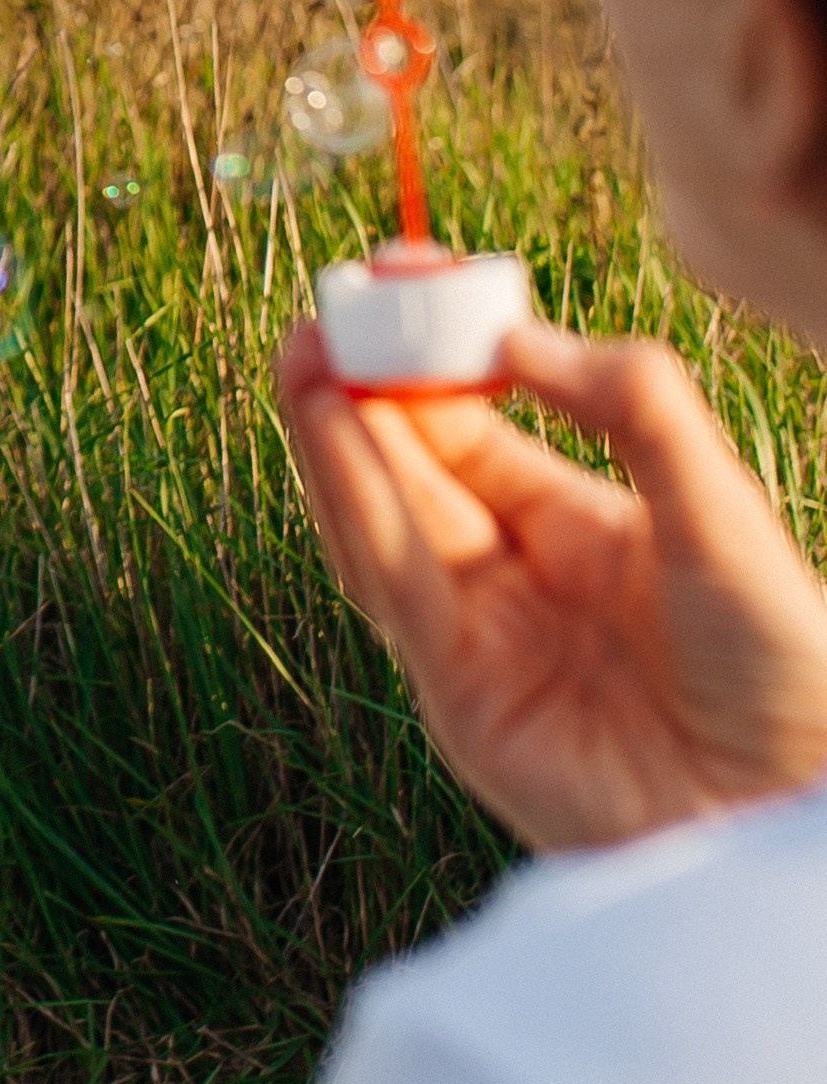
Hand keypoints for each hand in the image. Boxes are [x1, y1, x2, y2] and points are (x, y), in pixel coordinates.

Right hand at [279, 319, 826, 850]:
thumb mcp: (718, 506)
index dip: (430, 354)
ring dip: (334, 439)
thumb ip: (634, 408)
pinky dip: (356, 507)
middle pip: (408, 466)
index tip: (399, 279)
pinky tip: (333, 433)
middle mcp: (513, 575)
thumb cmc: (782, 664)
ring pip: (382, 521)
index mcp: (576, 525)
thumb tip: (518, 335)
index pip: (470, 424)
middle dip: (359, 387)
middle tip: (326, 308)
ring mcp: (478, 637)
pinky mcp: (458, 697)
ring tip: (304, 354)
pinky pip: (395, 588)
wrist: (783, 805)